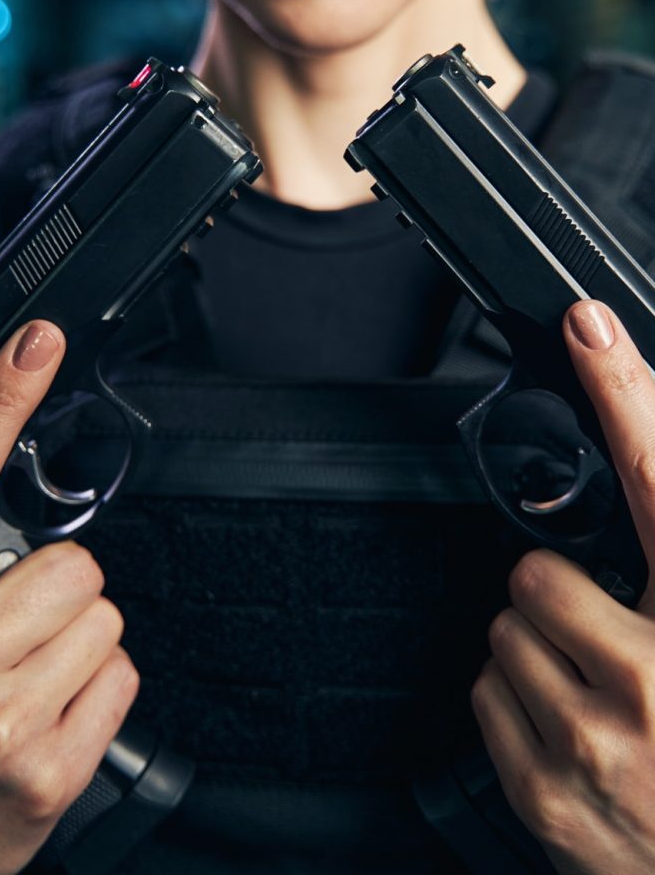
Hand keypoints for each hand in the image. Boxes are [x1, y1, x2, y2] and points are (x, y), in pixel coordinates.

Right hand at [0, 321, 138, 874]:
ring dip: (79, 648)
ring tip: (25, 693)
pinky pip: (122, 677)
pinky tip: (49, 728)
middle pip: (75, 563)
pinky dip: (99, 695)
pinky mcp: (44, 767)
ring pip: (105, 618)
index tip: (35, 341)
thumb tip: (11, 531)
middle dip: (61, 596)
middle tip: (15, 647)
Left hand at [471, 300, 654, 874]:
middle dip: (562, 594)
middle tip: (609, 638)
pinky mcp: (548, 795)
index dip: (625, 393)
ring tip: (598, 693)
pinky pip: (485, 693)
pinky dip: (518, 702)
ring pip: (503, 632)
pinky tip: (574, 732)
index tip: (589, 327)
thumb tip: (637, 479)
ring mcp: (599, 747)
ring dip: (541, 651)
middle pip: (537, 571)